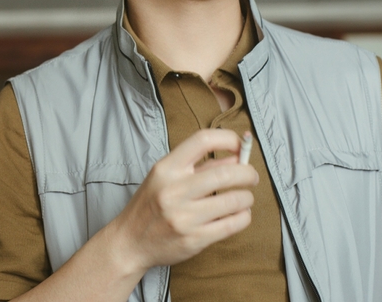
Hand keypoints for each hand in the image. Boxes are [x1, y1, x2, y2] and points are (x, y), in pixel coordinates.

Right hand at [108, 128, 258, 273]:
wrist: (130, 241)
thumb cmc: (150, 205)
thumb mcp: (165, 178)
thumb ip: (198, 167)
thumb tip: (236, 158)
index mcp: (166, 168)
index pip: (202, 141)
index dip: (228, 139)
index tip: (239, 145)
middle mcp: (174, 190)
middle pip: (226, 173)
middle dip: (248, 173)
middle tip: (251, 177)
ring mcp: (184, 216)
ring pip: (235, 200)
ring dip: (247, 197)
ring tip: (244, 198)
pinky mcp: (195, 239)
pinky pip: (233, 224)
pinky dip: (244, 217)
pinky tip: (239, 214)